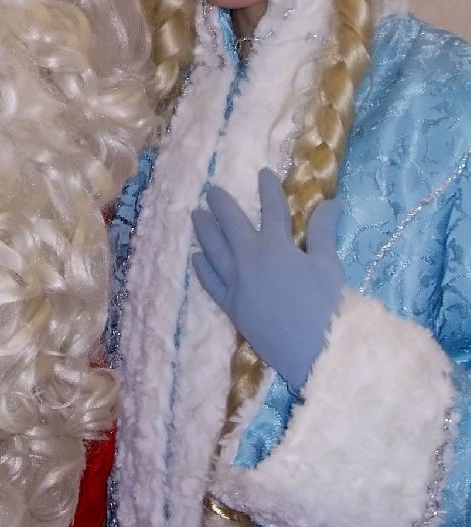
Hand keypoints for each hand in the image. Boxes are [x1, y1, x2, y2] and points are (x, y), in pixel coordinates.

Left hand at [191, 168, 344, 390]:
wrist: (316, 353)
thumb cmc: (328, 308)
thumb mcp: (329, 266)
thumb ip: (323, 233)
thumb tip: (330, 202)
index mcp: (276, 246)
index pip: (271, 209)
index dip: (268, 189)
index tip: (262, 173)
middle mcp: (250, 259)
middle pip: (231, 224)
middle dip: (221, 204)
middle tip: (212, 190)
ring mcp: (237, 283)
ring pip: (214, 249)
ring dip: (205, 230)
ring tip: (197, 215)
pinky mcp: (231, 306)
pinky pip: (211, 282)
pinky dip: (202, 267)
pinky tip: (196, 257)